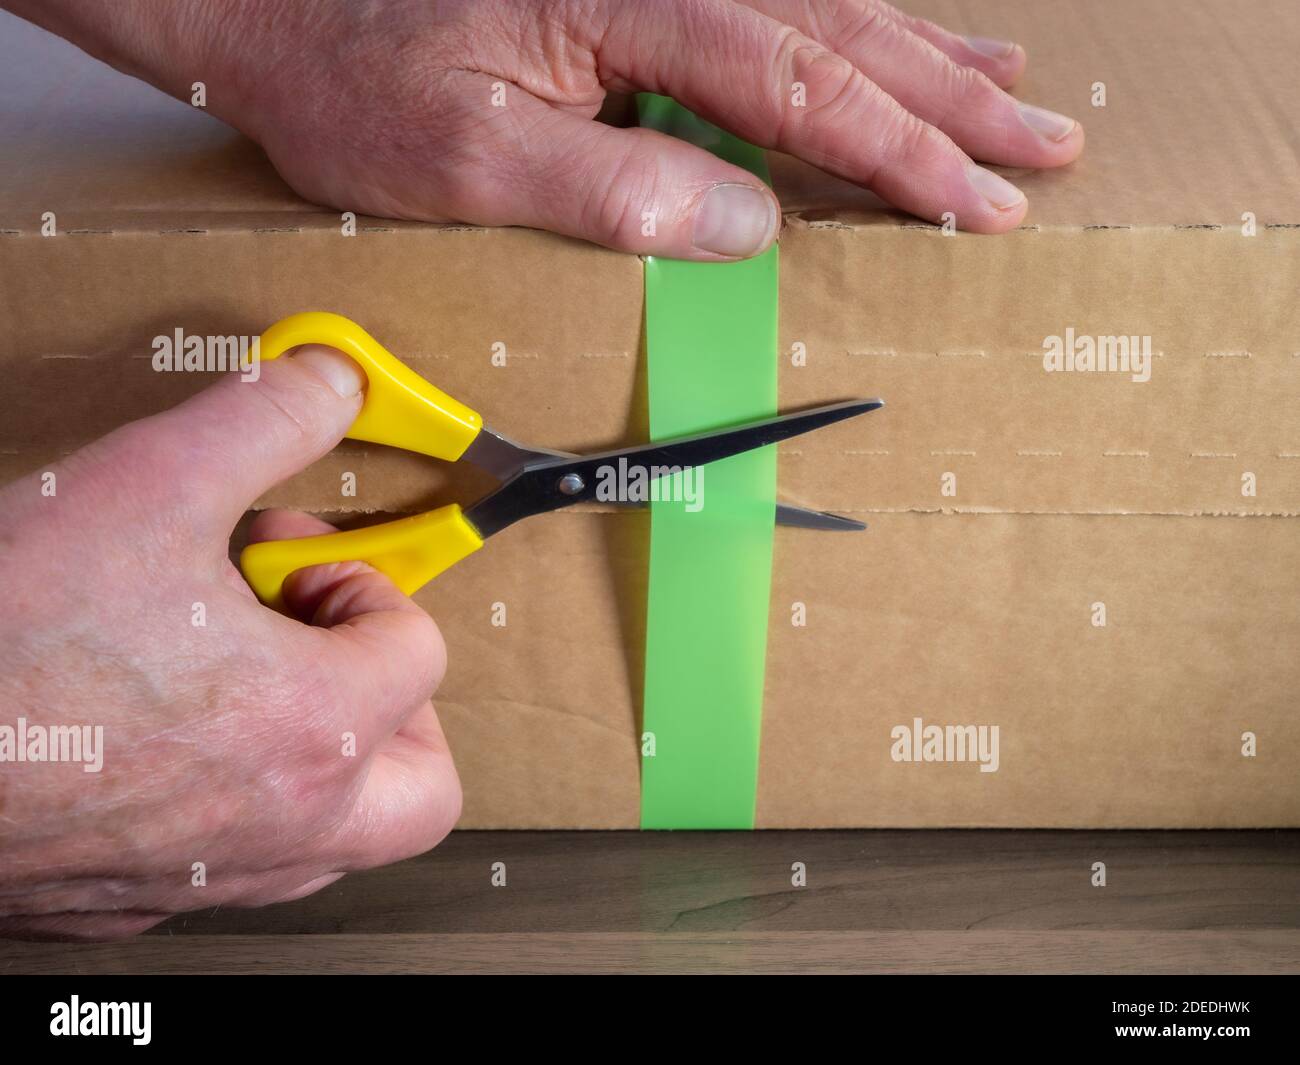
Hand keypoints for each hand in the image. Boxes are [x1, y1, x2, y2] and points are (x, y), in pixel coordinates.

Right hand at [0, 349, 460, 938]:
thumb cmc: (2, 641)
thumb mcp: (149, 483)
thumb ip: (265, 422)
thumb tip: (332, 381)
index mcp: (315, 727)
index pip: (420, 652)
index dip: (364, 585)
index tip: (289, 562)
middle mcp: (285, 826)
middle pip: (425, 787)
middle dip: (399, 704)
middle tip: (330, 647)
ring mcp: (211, 879)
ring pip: (340, 839)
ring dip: (331, 758)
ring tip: (256, 680)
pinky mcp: (134, 904)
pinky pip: (240, 869)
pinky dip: (245, 804)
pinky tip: (170, 735)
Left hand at [11, 0, 1081, 257]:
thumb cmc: (359, 78)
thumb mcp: (470, 155)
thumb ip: (615, 189)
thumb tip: (746, 225)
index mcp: (637, 3)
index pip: (806, 86)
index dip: (904, 153)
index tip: (982, 203)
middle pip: (849, 30)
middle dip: (954, 99)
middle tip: (1050, 144)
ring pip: (832, 6)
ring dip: (931, 55)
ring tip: (1018, 89)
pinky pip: (783, 1)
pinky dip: (858, 31)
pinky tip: (898, 44)